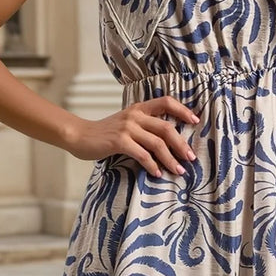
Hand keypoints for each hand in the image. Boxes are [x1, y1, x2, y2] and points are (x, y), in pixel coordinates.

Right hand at [68, 95, 199, 177]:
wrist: (80, 135)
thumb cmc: (105, 133)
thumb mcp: (126, 123)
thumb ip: (144, 127)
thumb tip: (168, 142)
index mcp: (139, 108)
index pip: (166, 102)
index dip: (183, 110)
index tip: (195, 121)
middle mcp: (135, 115)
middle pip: (166, 128)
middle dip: (181, 144)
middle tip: (190, 158)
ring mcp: (127, 127)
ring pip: (157, 144)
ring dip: (170, 159)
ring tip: (178, 171)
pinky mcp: (119, 141)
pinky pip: (142, 155)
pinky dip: (152, 165)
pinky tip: (157, 173)